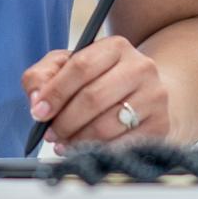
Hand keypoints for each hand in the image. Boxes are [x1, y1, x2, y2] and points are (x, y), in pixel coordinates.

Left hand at [21, 35, 170, 148]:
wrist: (146, 95)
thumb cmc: (100, 81)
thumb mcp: (68, 68)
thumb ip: (43, 76)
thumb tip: (36, 100)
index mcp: (116, 46)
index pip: (81, 66)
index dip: (55, 92)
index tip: (38, 112)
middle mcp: (141, 67)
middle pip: (93, 98)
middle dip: (64, 121)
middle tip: (51, 134)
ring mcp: (154, 96)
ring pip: (106, 125)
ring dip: (78, 140)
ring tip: (65, 143)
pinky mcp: (160, 124)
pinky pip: (122, 145)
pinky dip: (99, 152)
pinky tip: (87, 150)